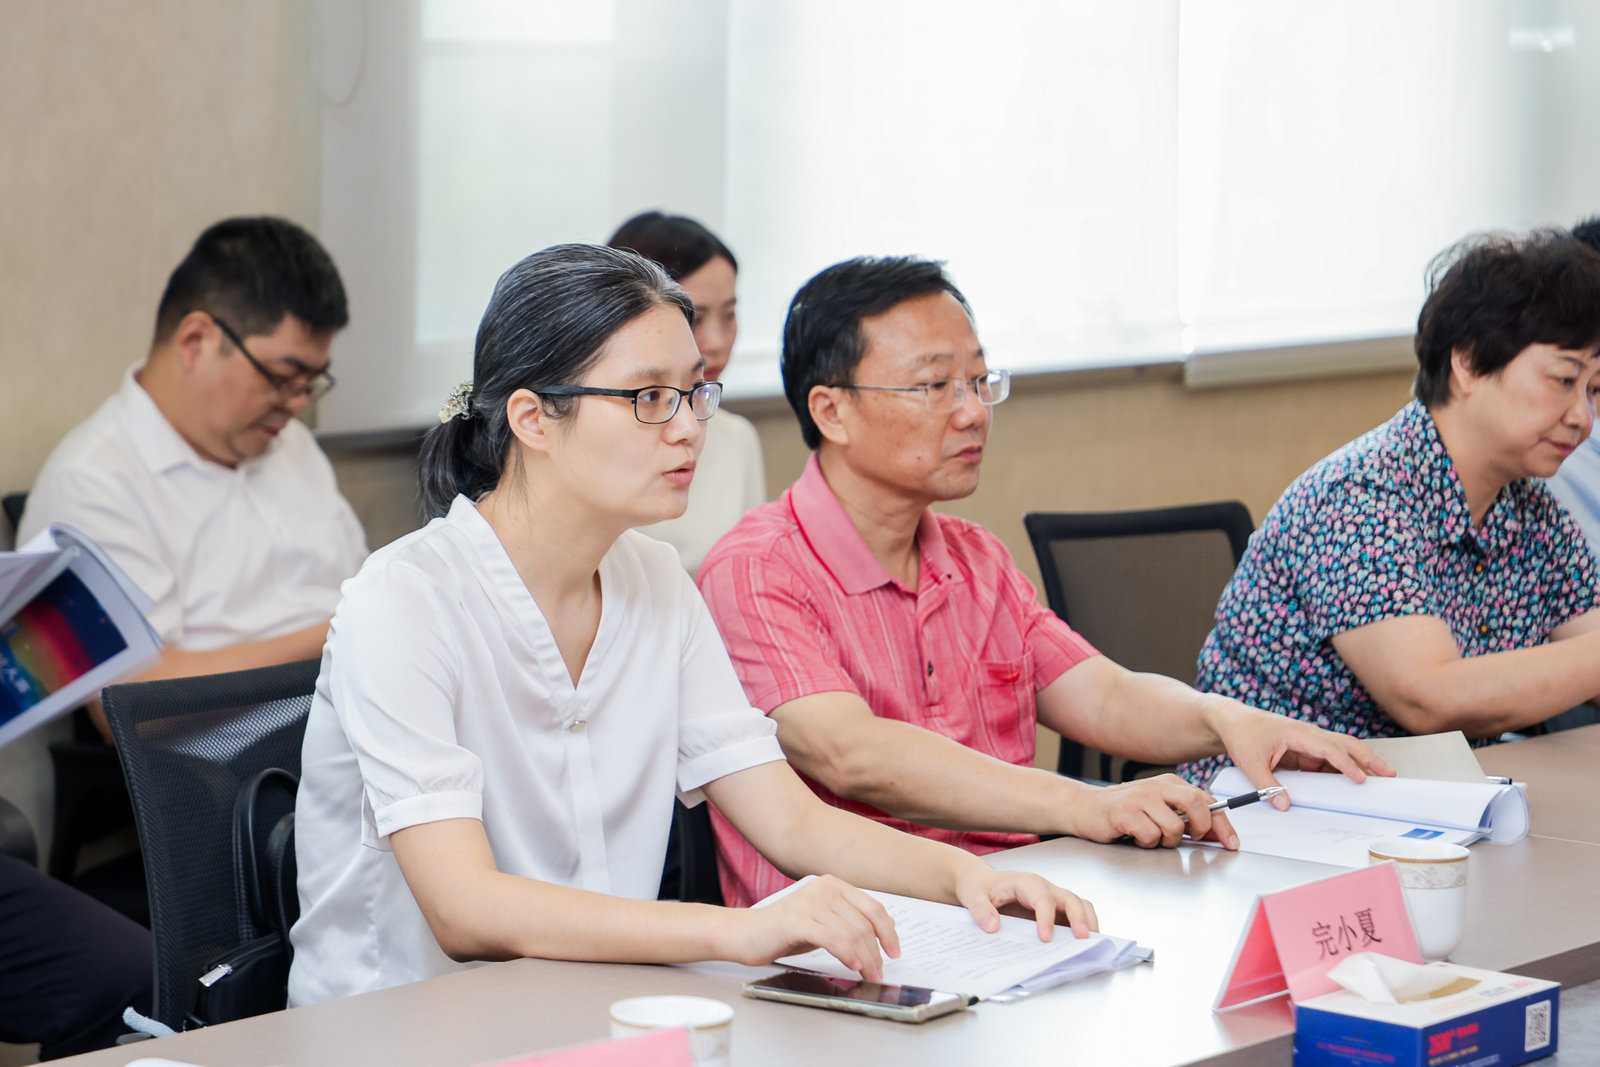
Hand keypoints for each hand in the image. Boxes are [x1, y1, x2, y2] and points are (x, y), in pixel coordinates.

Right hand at [715, 875, 898, 980]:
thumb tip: (882, 934)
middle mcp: (823, 889)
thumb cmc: (784, 930)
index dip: (889, 932)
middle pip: (864, 924)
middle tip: (879, 972)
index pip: (873, 907)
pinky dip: (847, 954)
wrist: (745, 933)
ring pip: (852, 933)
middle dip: (876, 952)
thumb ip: (848, 921)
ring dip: (865, 959)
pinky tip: (852, 966)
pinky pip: (832, 938)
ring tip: (867, 974)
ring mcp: (810, 902)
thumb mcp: (822, 921)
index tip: (895, 952)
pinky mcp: (797, 920)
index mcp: (833, 885)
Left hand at [953, 864, 1098, 940]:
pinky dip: (1083, 927)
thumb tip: (992, 925)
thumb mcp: (973, 895)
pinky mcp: (1054, 911)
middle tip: (1082, 939)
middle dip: (1079, 918)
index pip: (1042, 898)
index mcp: (1026, 883)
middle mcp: (1044, 889)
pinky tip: (1082, 945)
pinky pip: (1075, 915)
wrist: (981, 882)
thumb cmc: (980, 886)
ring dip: (1088, 922)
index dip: (1046, 917)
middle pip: (1070, 898)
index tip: (1045, 938)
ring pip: (1079, 905)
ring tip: (1091, 943)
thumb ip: (980, 909)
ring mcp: (1052, 899)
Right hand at [1063, 774, 1238, 849]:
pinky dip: (1146, 842)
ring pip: (1174, 827)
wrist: (1083, 808)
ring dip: (1166, 840)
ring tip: (1150, 835)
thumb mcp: (1157, 808)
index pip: (1206, 800)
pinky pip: (1150, 835)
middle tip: (1189, 837)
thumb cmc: (1123, 811)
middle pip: (1196, 804)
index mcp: (1169, 783)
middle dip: (1201, 828)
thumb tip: (1215, 832)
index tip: (1231, 842)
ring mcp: (1140, 797)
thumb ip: (1184, 816)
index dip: (1223, 824)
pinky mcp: (1124, 811)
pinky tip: (1134, 836)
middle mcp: (1157, 786)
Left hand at [1209, 699, 1394, 807]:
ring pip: (1339, 752)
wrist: (1232, 721)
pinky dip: (1341, 770)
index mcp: (1297, 733)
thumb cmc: (1242, 734)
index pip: (1328, 749)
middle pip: (1345, 745)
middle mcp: (1307, 734)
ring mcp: (1308, 742)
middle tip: (1389, 774)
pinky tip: (1351, 783)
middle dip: (1368, 759)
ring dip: (1359, 764)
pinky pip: (1327, 760)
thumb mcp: (1249, 762)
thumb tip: (1285, 805)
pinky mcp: (1304, 750)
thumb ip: (1266, 785)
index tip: (1362, 779)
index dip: (1346, 764)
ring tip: (1379, 780)